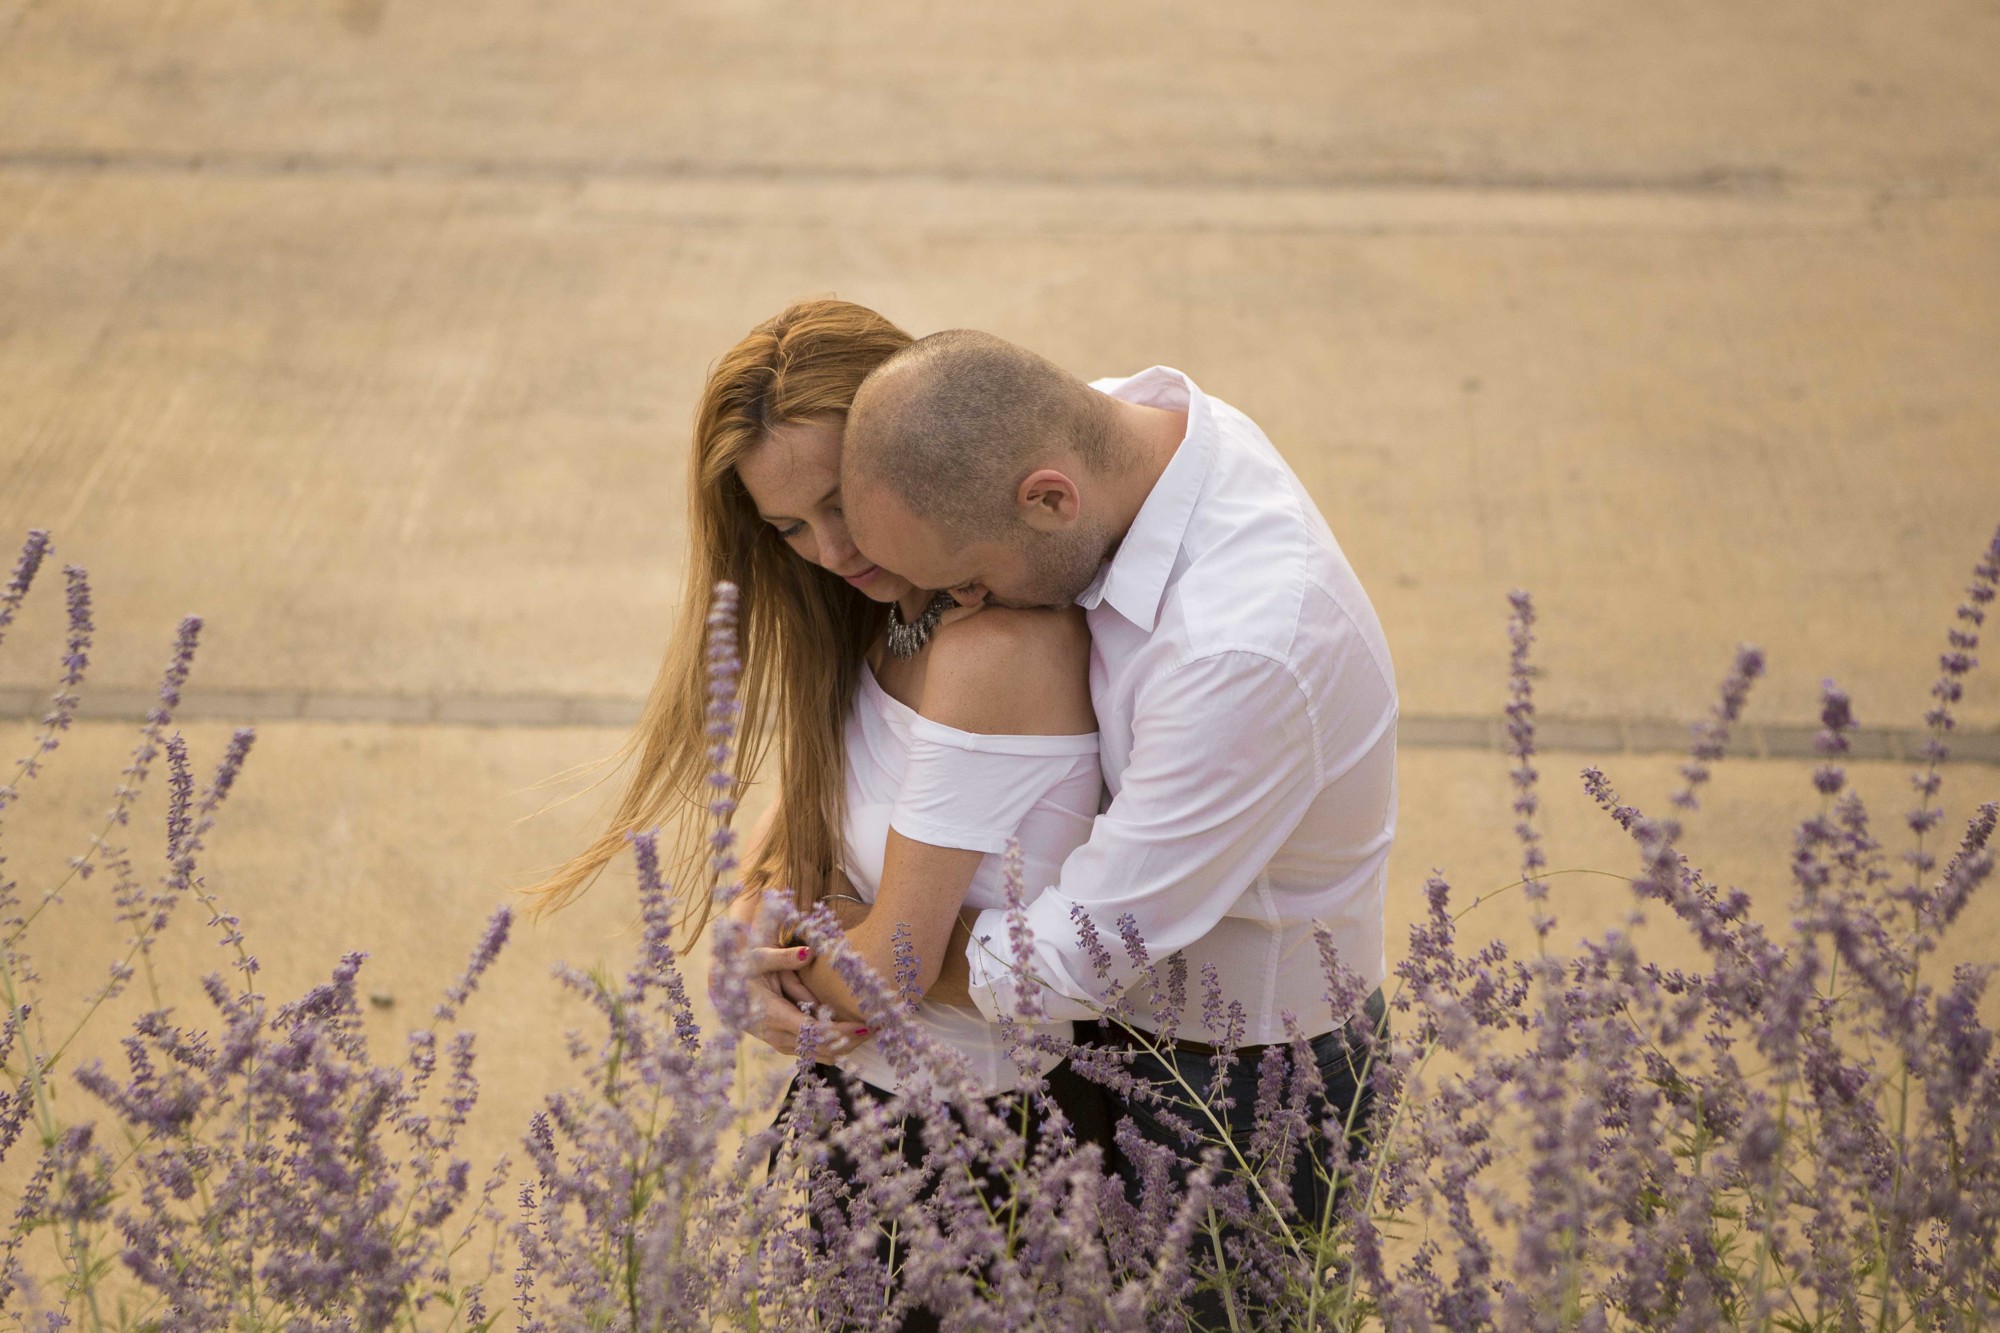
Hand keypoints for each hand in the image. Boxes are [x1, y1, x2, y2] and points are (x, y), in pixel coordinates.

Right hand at [740, 943, 871, 1058]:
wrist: (722, 988)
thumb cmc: (743, 968)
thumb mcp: (759, 957)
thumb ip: (783, 956)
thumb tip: (808, 953)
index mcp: (771, 1015)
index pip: (812, 1032)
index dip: (840, 1032)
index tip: (864, 1026)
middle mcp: (775, 1035)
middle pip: (820, 1048)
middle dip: (850, 1042)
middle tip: (878, 1029)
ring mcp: (779, 1043)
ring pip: (818, 1055)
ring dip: (846, 1048)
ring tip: (871, 1033)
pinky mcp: (783, 1044)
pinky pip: (813, 1052)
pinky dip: (834, 1047)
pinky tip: (853, 1037)